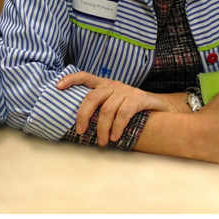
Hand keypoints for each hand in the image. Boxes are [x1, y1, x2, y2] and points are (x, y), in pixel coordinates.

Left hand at [57, 72, 183, 146]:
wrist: (162, 107)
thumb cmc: (132, 107)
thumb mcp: (114, 102)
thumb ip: (100, 107)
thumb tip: (80, 124)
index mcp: (104, 84)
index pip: (84, 76)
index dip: (70, 79)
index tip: (57, 87)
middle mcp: (112, 85)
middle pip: (92, 97)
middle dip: (83, 115)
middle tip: (80, 131)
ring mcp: (125, 91)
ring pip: (107, 109)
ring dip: (102, 128)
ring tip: (101, 142)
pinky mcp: (138, 98)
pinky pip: (123, 114)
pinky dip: (117, 127)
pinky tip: (115, 137)